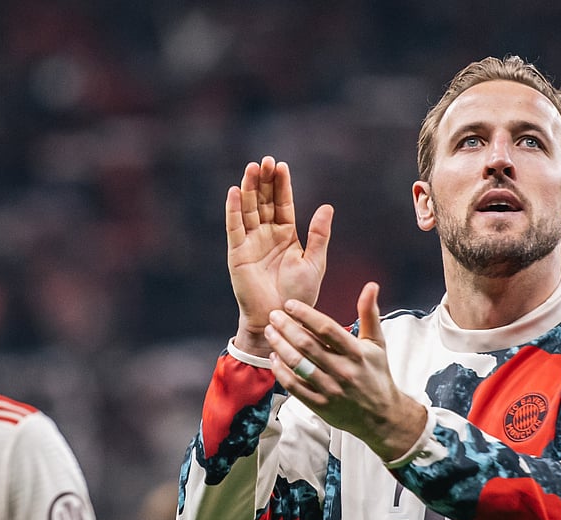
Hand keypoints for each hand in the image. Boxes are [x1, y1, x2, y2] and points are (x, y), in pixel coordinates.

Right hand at [227, 157, 332, 355]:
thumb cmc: (299, 294)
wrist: (280, 317)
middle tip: (266, 160)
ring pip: (249, 209)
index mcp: (286, 235)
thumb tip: (327, 206)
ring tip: (251, 168)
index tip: (281, 165)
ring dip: (249, 189)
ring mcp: (251, 242)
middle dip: (265, 181)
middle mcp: (267, 235)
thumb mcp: (314, 262)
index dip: (282, 185)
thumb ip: (319, 235)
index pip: (283, 203)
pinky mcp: (237, 253)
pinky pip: (234, 227)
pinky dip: (233, 210)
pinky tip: (234, 192)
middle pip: (264, 201)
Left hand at [264, 282, 427, 461]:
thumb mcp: (378, 343)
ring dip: (280, 346)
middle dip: (286, 327)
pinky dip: (281, 371)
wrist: (381, 415)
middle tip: (273, 315)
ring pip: (298, 365)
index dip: (305, 314)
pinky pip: (295, 387)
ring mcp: (331, 390)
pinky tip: (274, 358)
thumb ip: (370, 313)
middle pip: (307, 345)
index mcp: (357, 353)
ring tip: (270, 333)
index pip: (326, 328)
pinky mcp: (321, 406)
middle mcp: (344, 371)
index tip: (290, 304)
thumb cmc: (377, 374)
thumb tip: (371, 285)